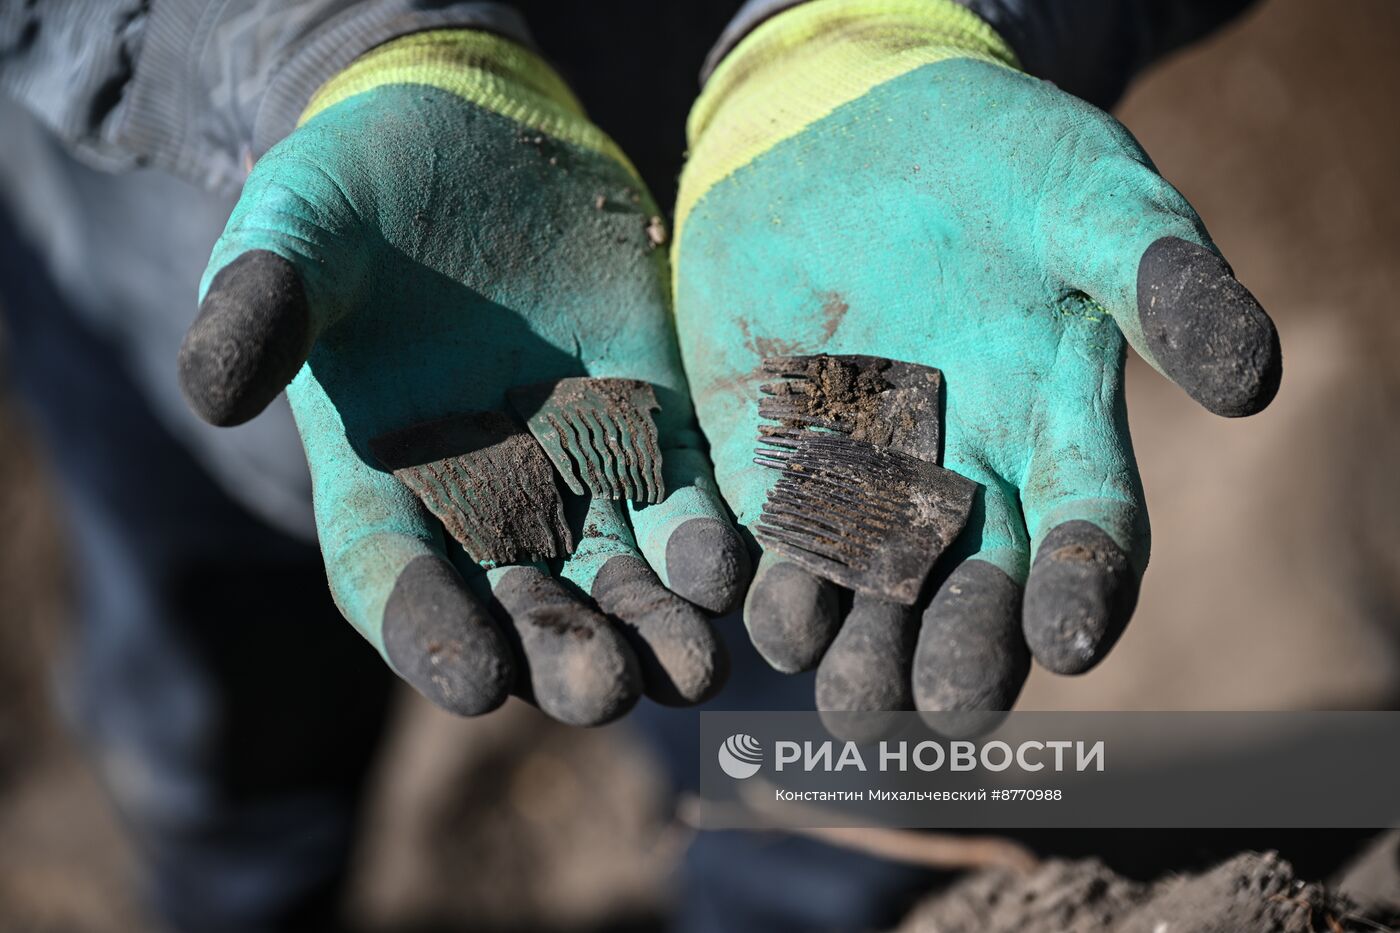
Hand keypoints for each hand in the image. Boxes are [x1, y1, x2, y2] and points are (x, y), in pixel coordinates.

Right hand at [179, 31, 748, 724]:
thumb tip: (212, 392)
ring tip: (692, 666)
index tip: (473, 681)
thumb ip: (263, 302)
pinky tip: (732, 570)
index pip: (394, 582)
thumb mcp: (297, 227)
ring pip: (616, 573)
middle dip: (562, 653)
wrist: (465, 128)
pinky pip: (686, 496)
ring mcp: (573, 463)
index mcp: (380, 477)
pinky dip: (709, 540)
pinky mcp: (649, 418)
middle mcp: (480, 495)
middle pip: (521, 604)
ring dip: (654, 625)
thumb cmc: (359, 185)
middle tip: (602, 691)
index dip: (428, 632)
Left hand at [673, 0, 1279, 725]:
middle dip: (962, 649)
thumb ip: (1161, 281)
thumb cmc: (994, 156)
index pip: (1085, 535)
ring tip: (851, 691)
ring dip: (858, 645)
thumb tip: (1254, 385)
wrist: (852, 120)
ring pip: (864, 589)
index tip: (1070, 638)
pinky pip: (763, 536)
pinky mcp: (767, 453)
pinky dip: (761, 578)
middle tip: (947, 704)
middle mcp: (961, 475)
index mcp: (1054, 429)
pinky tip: (760, 611)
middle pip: (970, 591)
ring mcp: (858, 471)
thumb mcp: (1089, 198)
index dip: (1083, 589)